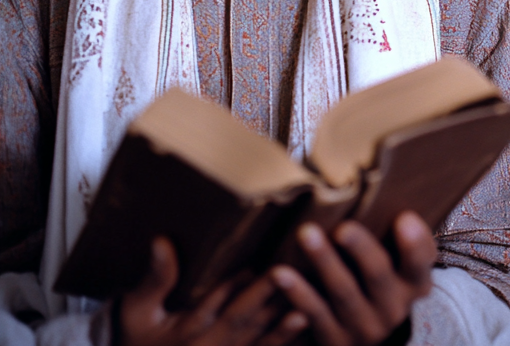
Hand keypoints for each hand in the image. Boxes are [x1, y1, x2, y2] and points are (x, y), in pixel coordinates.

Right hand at [120, 237, 307, 345]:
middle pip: (237, 323)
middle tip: (287, 276)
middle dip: (263, 301)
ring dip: (280, 330)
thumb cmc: (139, 334)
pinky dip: (281, 345)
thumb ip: (155, 279)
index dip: (231, 290)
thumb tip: (161, 241)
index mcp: (183, 334)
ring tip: (304, 311)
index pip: (208, 309)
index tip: (253, 268)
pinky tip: (302, 330)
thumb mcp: (138, 309)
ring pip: (254, 344)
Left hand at [270, 212, 435, 345]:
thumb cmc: (375, 280)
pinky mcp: (336, 341)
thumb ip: (392, 233)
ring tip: (305, 234)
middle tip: (343, 228)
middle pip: (378, 274)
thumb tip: (380, 180)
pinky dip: (298, 293)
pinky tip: (281, 273)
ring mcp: (366, 327)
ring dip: (324, 262)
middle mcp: (395, 307)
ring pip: (343, 292)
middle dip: (361, 249)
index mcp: (415, 283)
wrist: (360, 336)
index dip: (415, 243)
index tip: (404, 218)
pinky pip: (315, 314)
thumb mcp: (395, 264)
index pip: (421, 262)